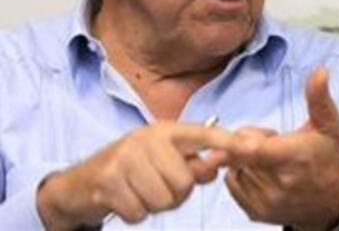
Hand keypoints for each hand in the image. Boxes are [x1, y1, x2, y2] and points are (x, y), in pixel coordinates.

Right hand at [36, 121, 231, 230]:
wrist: (79, 183)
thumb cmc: (132, 170)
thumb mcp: (162, 159)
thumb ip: (192, 163)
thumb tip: (217, 165)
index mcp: (165, 131)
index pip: (203, 134)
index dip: (228, 142)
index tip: (253, 147)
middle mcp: (146, 138)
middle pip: (185, 182)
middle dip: (175, 194)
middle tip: (156, 186)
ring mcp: (125, 158)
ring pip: (164, 199)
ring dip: (154, 205)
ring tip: (140, 192)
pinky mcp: (108, 181)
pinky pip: (140, 212)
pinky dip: (134, 213)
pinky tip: (124, 199)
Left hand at [224, 67, 338, 230]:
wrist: (331, 205)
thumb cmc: (328, 160)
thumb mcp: (329, 126)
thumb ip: (318, 97)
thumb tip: (320, 71)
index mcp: (293, 157)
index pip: (250, 149)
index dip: (235, 139)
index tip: (232, 133)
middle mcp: (277, 183)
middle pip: (238, 152)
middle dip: (248, 140)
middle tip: (272, 141)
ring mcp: (264, 200)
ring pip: (234, 166)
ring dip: (245, 158)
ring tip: (271, 159)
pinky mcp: (255, 212)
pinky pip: (232, 183)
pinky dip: (241, 173)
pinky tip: (263, 172)